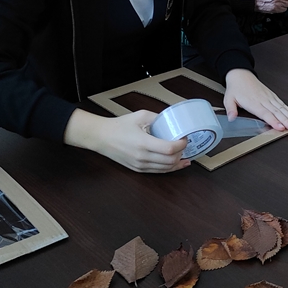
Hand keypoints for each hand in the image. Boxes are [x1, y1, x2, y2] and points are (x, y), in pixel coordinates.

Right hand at [64, 108, 189, 173]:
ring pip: (165, 169)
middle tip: (185, 145)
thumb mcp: (139, 116)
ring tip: (186, 156)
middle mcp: (142, 157)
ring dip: (178, 163)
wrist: (101, 137)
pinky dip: (169, 168)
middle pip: (170, 161)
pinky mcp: (138, 169)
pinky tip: (177, 164)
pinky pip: (158, 171)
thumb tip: (172, 120)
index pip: (169, 148)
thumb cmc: (119, 126)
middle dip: (182, 153)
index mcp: (143, 143)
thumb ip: (157, 118)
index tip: (185, 138)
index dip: (181, 144)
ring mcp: (140, 165)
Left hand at [223, 69, 287, 131]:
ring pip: (281, 108)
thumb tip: (231, 118)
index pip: (265, 113)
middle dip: (285, 120)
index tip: (280, 127)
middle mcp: (263, 100)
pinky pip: (282, 103)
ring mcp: (269, 97)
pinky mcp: (272, 96)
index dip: (273, 121)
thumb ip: (231, 109)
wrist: (241, 75)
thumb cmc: (236, 88)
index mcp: (253, 102)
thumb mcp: (228, 98)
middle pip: (276, 112)